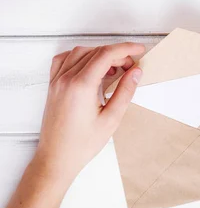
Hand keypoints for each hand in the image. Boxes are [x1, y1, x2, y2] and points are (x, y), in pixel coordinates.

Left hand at [34, 42, 144, 190]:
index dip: (125, 49)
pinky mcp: (53, 85)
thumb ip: (125, 92)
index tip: (139, 49)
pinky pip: (64, 60)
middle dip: (116, 54)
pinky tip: (90, 66)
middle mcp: (66, 79)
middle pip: (95, 52)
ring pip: (80, 52)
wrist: (56, 159)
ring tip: (114, 68)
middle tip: (131, 66)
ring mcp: (57, 81)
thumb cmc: (82, 144)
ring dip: (100, 54)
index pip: (106, 54)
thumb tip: (135, 72)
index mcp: (81, 86)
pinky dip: (80, 56)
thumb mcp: (111, 119)